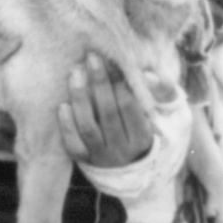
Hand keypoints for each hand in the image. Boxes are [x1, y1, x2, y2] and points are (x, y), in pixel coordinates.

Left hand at [56, 54, 156, 168]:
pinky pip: (73, 145)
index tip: (111, 62)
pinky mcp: (84, 159)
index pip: (128, 107)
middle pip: (108, 113)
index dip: (119, 83)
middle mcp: (122, 149)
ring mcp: (102, 156)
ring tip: (75, 74)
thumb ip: (160, 91)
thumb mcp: (156, 111)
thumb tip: (147, 75)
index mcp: (141, 137)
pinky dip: (67, 125)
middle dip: (99, 83)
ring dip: (80, 98)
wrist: (126, 163)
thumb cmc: (140, 126)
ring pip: (88, 127)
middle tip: (91, 58)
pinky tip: (63, 105)